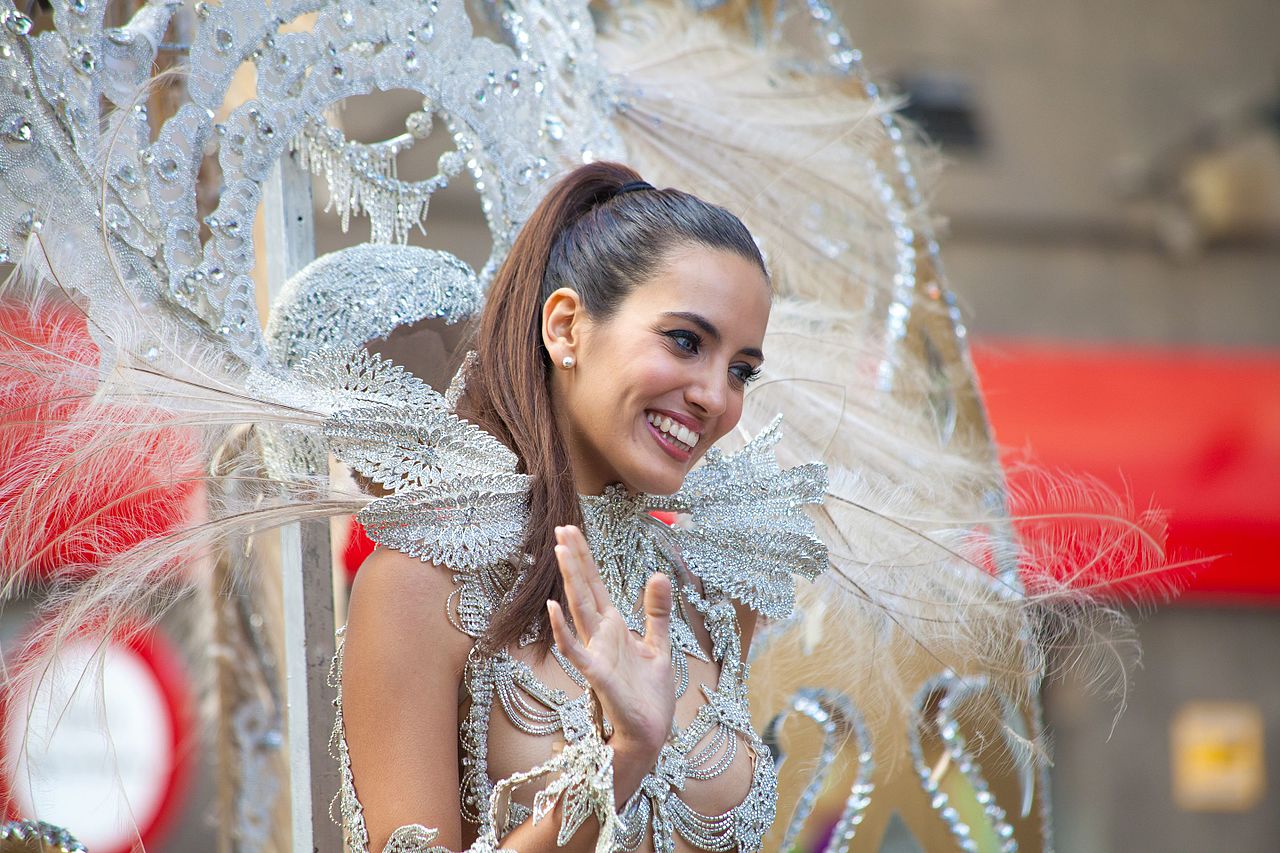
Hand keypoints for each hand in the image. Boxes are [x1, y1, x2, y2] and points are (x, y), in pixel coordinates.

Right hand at [547, 525, 674, 760]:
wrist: (650, 732)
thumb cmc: (649, 694)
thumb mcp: (659, 644)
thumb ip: (656, 611)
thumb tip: (658, 574)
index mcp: (613, 627)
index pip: (596, 586)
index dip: (584, 558)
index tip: (571, 530)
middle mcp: (600, 636)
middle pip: (584, 590)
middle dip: (574, 559)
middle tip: (561, 527)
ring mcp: (596, 653)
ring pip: (578, 610)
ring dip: (569, 581)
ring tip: (559, 552)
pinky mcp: (596, 674)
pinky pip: (575, 649)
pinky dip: (563, 629)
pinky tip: (554, 608)